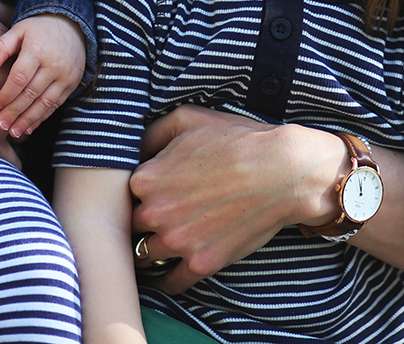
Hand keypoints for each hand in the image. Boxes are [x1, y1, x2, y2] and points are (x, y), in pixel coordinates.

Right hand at [0, 0, 20, 166]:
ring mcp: (3, 117)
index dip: (19, 82)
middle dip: (19, 108)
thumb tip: (15, 13)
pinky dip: (4, 158)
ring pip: (21, 132)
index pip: (32, 78)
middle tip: (0, 108)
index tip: (4, 84)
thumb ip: (2, 9)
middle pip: (28, 105)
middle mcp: (15, 90)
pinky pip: (10, 160)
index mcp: (15, 62)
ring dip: (11, 132)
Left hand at [0, 13, 85, 137]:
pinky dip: (42, 117)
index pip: (20, 77)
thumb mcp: (19, 30)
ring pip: (44, 103)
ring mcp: (65, 76)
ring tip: (13, 132)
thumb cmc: (38, 30)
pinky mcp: (72, 84)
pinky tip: (29, 127)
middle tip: (1, 125)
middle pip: (31, 93)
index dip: (7, 93)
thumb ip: (1, 46)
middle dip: (15, 111)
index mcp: (38, 50)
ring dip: (28, 120)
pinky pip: (55, 105)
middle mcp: (54, 65)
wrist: (72, 26)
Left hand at [128, 105, 346, 293]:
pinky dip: (165, 280)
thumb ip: (151, 133)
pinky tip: (167, 272)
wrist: (282, 170)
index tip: (144, 195)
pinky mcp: (202, 263)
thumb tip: (135, 149)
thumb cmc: (236, 140)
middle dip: (137, 223)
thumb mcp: (188, 119)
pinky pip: (170, 283)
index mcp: (146, 179)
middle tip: (150, 219)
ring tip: (154, 247)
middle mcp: (156, 213)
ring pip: (144, 256)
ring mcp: (178, 241)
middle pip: (129, 228)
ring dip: (148, 252)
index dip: (132, 195)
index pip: (121, 195)